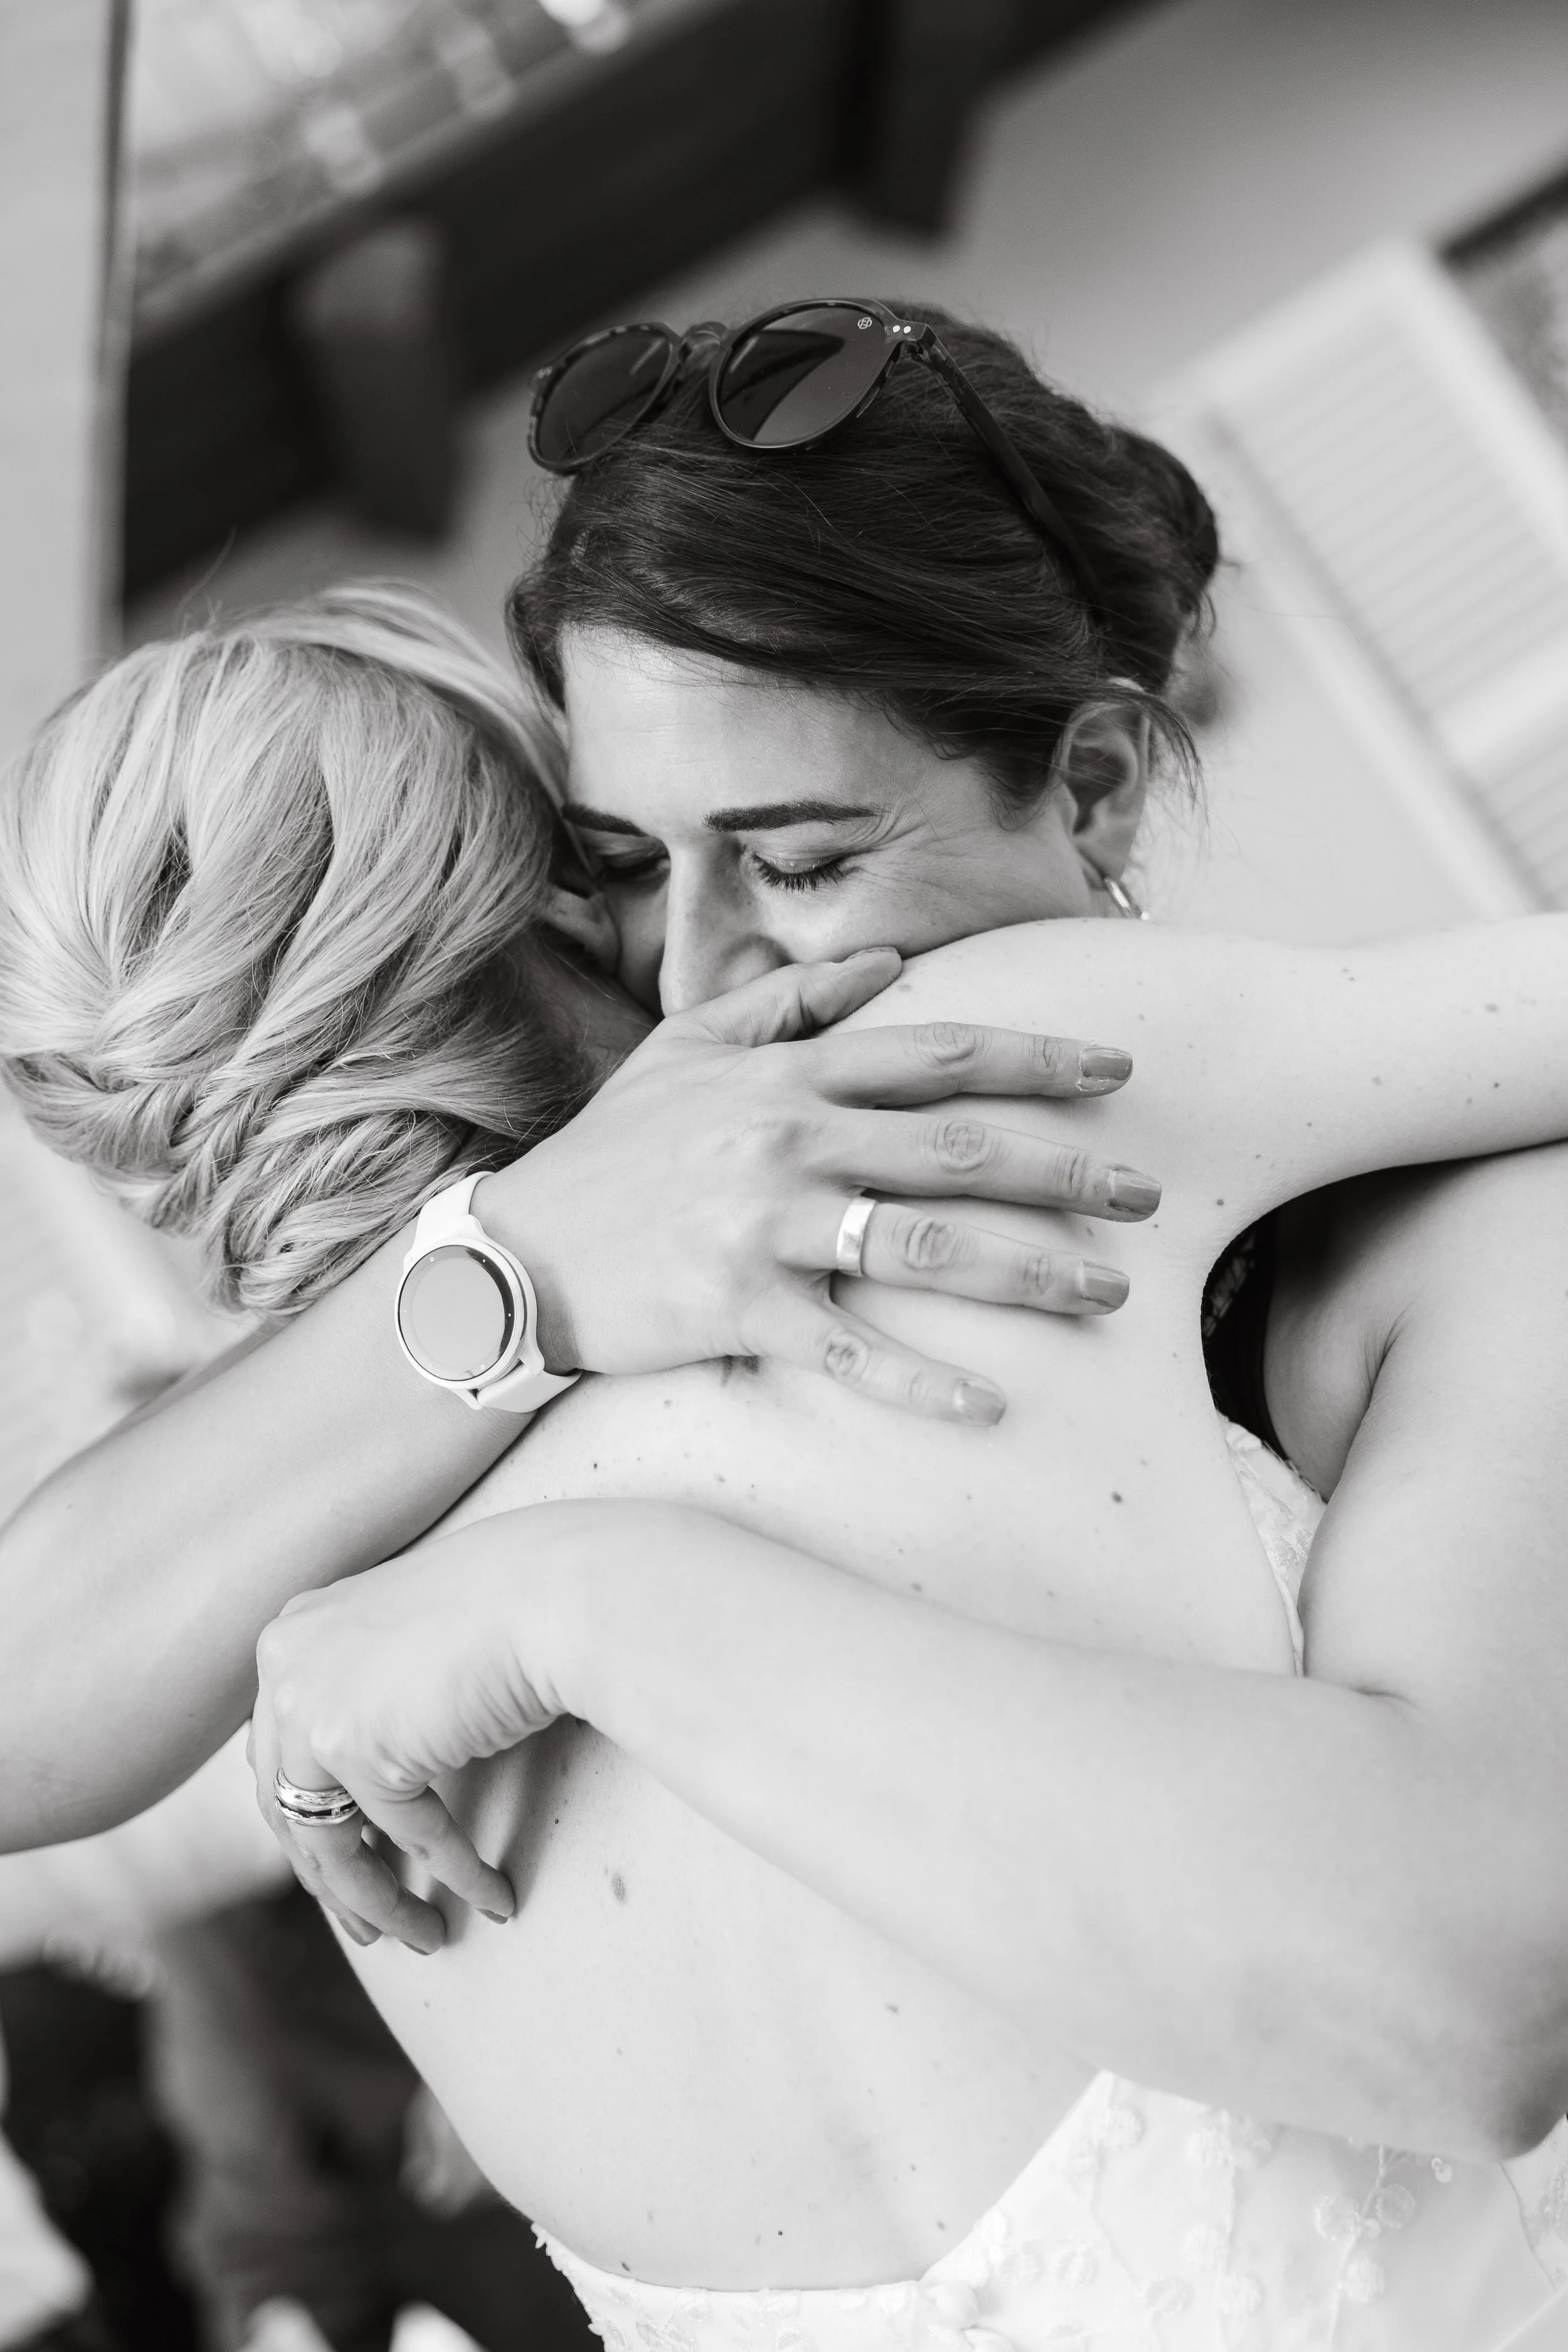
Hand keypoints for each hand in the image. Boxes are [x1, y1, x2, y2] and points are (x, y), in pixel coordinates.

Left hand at [250, 1531, 563, 1951]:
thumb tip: (373, 1769)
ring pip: (330, 1843)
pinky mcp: (361, 1751)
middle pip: (288, 1808)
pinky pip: (410, 1837)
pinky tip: (492, 1896)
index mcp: (294, 1635)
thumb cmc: (507, 1598)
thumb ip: (373, 1688)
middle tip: (371, 1924)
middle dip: (332, 1878)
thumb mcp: (412, 1639)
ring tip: (428, 1936)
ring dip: (381, 1901)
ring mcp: (312, 1710)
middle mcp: (285, 1670)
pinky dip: (454, 1874)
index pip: (279, 1754)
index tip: (338, 1864)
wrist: (551, 1586)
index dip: (307, 1820)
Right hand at [481, 951, 1157, 1424]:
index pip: (939, 1054)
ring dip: (1028, 1271)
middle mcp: (787, 1141)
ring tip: (1108, 1293)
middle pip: (960, 1150)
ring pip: (924, 1245)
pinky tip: (990, 1407)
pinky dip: (919, 1381)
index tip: (1118, 1069)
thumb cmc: (613, 1152)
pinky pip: (847, 1349)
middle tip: (1147, 1193)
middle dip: (1067, 1170)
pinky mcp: (738, 1308)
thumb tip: (886, 966)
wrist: (513, 1253)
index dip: (1038, 1057)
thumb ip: (788, 1001)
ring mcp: (764, 1226)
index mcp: (786, 1077)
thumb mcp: (686, 1048)